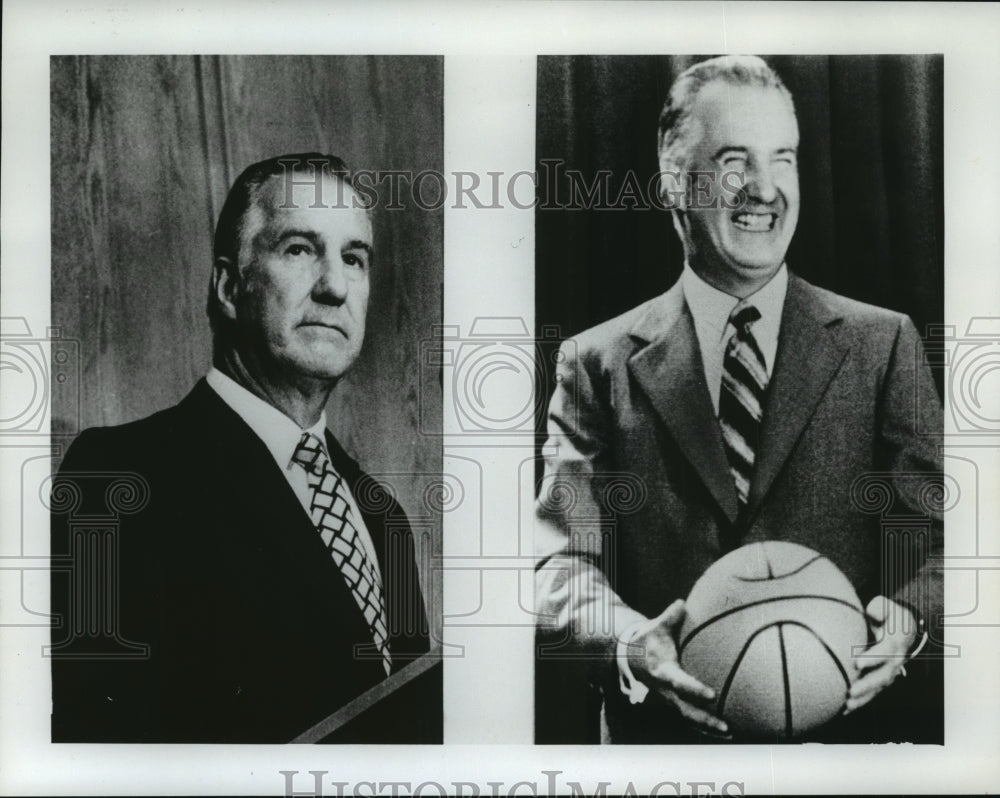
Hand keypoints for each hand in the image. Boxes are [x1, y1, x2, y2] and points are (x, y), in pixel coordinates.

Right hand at [626, 599, 728, 735]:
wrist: (631, 657)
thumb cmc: (648, 639)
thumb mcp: (655, 626)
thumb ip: (670, 616)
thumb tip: (682, 603)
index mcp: (661, 671)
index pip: (679, 683)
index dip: (695, 689)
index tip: (712, 695)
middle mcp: (665, 689)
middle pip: (686, 709)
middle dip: (705, 719)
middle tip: (726, 726)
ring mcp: (668, 699)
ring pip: (688, 717)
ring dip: (707, 727)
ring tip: (729, 732)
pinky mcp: (672, 702)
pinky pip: (688, 718)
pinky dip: (703, 727)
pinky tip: (719, 732)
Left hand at [845, 596, 916, 713]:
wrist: (903, 628)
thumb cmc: (889, 615)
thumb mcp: (887, 606)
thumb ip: (880, 607)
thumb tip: (872, 613)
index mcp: (895, 642)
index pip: (885, 651)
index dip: (872, 658)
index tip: (856, 662)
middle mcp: (895, 661)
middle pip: (882, 676)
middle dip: (866, 685)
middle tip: (849, 691)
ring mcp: (890, 672)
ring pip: (877, 688)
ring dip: (862, 698)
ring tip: (845, 706)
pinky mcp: (882, 679)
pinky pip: (872, 693)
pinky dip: (860, 702)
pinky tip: (844, 710)